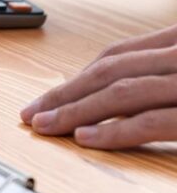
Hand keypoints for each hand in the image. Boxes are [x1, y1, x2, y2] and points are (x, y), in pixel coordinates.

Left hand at [20, 23, 176, 148]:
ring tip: (45, 126)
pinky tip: (83, 137)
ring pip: (121, 93)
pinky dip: (113, 130)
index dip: (78, 76)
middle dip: (66, 93)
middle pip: (110, 71)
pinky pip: (151, 122)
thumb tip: (111, 95)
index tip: (50, 95)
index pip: (118, 55)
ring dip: (76, 110)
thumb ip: (159, 73)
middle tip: (32, 113)